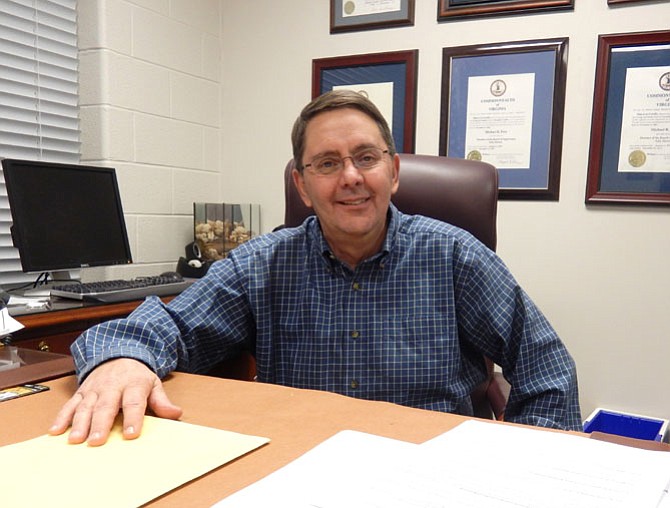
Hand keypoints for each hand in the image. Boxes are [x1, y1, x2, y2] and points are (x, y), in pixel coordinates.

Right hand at [48, 358, 182, 445]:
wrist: (118, 353)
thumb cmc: (136, 375)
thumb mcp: (153, 383)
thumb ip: (162, 401)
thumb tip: (176, 414)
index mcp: (132, 384)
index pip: (133, 402)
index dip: (133, 418)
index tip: (131, 434)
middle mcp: (111, 387)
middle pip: (106, 406)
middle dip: (101, 424)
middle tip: (97, 441)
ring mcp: (94, 390)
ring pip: (85, 407)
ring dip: (79, 424)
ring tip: (76, 440)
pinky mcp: (81, 392)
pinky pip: (70, 405)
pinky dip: (61, 417)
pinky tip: (55, 431)